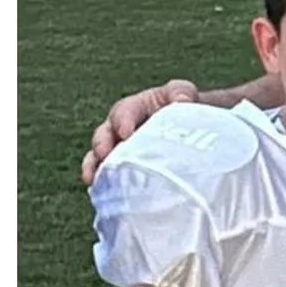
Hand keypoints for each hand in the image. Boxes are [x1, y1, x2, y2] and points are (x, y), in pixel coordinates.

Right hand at [83, 79, 199, 183]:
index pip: (123, 111)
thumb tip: (184, 101)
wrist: (193, 130)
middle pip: (104, 135)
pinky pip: (109, 176)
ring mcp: (120, 150)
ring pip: (100, 158)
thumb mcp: (183, 94)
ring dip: (95, 167)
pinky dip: (105, 184)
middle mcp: (120, 129)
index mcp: (134, 108)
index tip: (125, 133)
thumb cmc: (185, 108)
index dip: (122, 121)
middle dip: (101, 144)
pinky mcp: (124, 168)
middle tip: (104, 154)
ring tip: (92, 178)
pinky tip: (104, 193)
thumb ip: (181, 93)